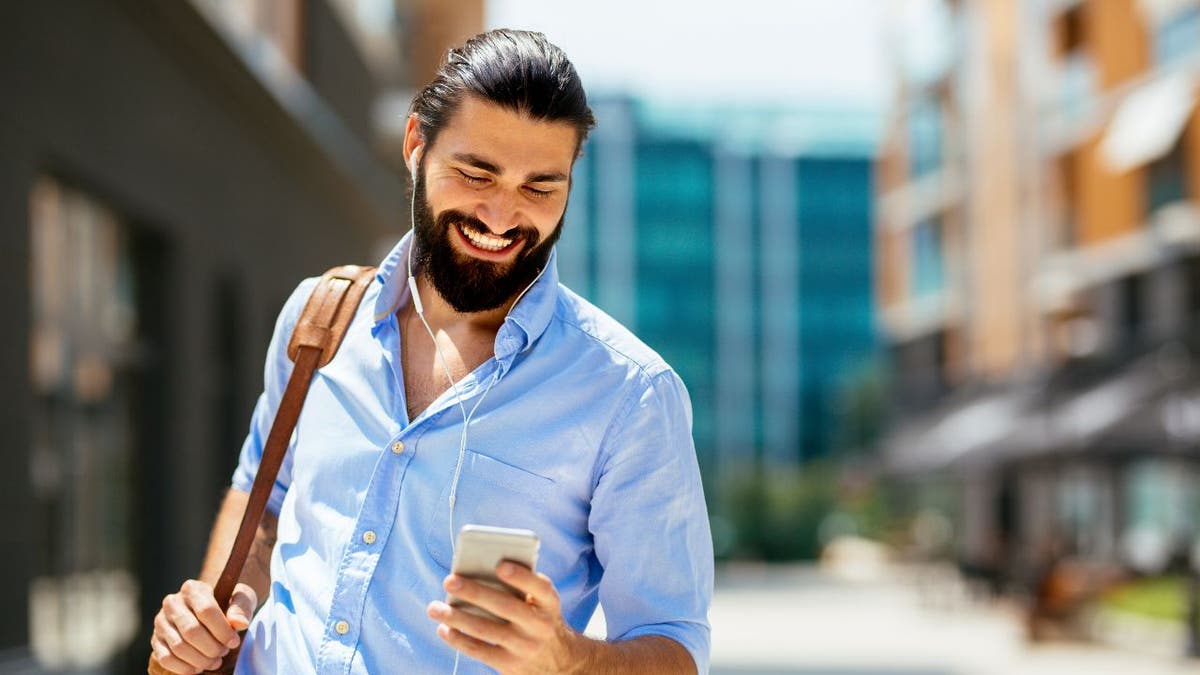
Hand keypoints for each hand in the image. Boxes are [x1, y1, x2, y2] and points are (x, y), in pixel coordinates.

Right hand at [151, 579, 255, 673]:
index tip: (234, 642)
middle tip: (224, 652)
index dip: (222, 630)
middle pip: (191, 631)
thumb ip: (242, 607)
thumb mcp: (241, 598)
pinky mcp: (156, 640)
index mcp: (192, 588)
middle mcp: (172, 603)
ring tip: (215, 661)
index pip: (206, 610)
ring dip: (200, 660)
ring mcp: (161, 622)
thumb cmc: (228, 603)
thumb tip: (239, 623)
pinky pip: (166, 658)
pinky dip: (184, 668)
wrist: (210, 609)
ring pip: (178, 647)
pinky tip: (199, 668)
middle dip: (211, 648)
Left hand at [426, 563, 587, 673]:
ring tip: (434, 608)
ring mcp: (524, 647)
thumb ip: (522, 587)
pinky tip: (444, 628)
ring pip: (485, 630)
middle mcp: (539, 625)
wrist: (559, 663)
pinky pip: (478, 650)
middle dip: (474, 592)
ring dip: (456, 617)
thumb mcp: (542, 604)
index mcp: (549, 603)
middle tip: (449, 580)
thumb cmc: (539, 620)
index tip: (499, 565)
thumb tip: (480, 570)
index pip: (539, 587)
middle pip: (505, 606)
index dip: (521, 576)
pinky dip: (458, 639)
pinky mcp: (509, 665)